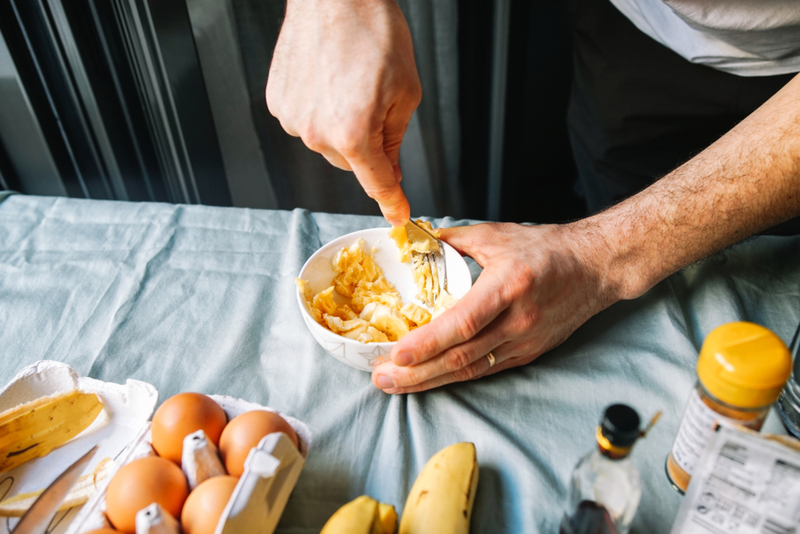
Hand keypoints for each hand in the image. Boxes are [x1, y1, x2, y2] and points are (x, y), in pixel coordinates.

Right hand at [266, 0, 420, 225]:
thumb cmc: (374, 33)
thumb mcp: (405, 92)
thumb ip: (394, 141)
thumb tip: (388, 172)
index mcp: (353, 134)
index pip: (376, 183)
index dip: (391, 201)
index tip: (397, 215)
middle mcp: (318, 134)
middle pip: (350, 161)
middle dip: (366, 144)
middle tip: (375, 104)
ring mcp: (293, 119)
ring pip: (326, 142)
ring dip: (340, 125)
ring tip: (349, 83)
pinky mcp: (278, 103)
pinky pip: (306, 121)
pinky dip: (319, 110)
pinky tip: (327, 80)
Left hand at [371, 222, 620, 392]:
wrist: (595, 268)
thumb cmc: (548, 249)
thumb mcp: (498, 234)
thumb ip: (454, 238)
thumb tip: (418, 239)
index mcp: (507, 286)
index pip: (462, 323)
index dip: (428, 344)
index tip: (397, 355)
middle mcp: (517, 320)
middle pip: (461, 357)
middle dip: (417, 374)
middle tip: (382, 379)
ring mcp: (525, 342)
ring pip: (472, 370)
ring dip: (431, 381)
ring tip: (397, 386)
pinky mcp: (529, 353)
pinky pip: (487, 370)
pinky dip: (456, 376)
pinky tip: (431, 380)